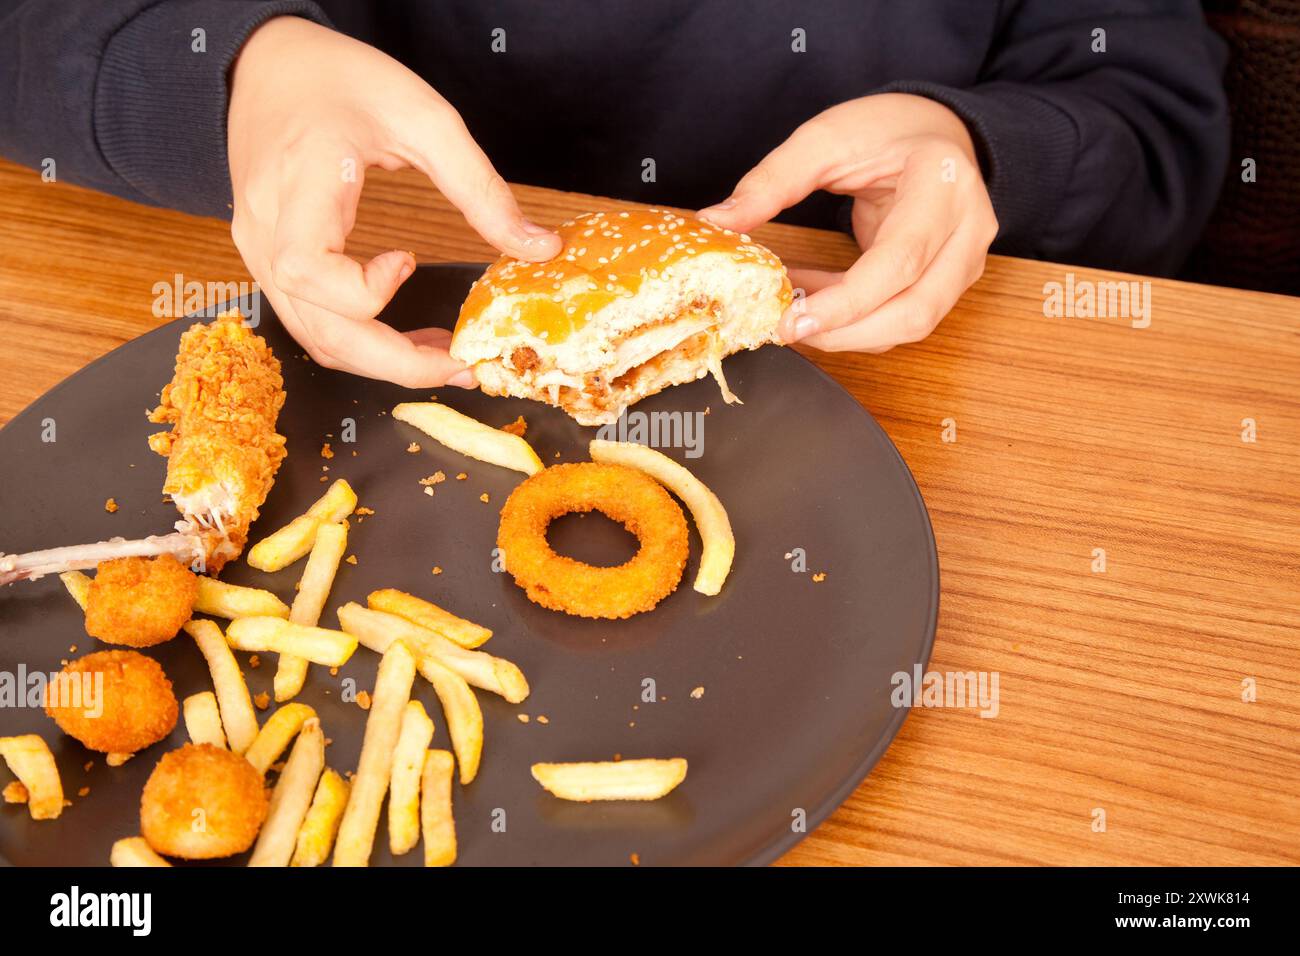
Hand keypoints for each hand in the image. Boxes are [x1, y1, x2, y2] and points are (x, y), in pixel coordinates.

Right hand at [227, 17, 561, 385]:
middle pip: (318, 328)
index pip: (309, 269)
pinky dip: (360, 342)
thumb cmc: (340, 80)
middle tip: (461, 365)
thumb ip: (480, 187)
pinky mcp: (266, 262)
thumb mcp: (423, 116)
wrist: (268, 62)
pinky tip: (405, 335)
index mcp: (300, 180)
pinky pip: (310, 321)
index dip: (363, 289)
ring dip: (381, 360)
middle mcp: (266, 226)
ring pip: (314, 337)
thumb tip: (538, 247)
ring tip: (444, 355)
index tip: (408, 261)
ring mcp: (258, 250)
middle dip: (394, 362)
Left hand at [699, 93, 996, 351]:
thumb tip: (718, 220)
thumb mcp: (826, 138)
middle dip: (846, 333)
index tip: (793, 320)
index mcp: (944, 183)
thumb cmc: (887, 129)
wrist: (936, 131)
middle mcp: (968, 229)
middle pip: (914, 310)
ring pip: (912, 325)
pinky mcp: (949, 282)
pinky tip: (814, 302)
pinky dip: (855, 321)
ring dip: (848, 331)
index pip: (900, 260)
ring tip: (793, 307)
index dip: (846, 302)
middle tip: (785, 329)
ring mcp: (965, 261)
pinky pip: (902, 317)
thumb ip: (772, 180)